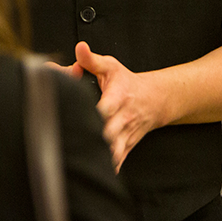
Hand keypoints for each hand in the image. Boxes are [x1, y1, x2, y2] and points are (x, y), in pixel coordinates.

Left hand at [74, 41, 169, 171]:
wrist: (153, 100)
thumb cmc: (127, 82)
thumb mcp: (110, 67)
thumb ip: (91, 59)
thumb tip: (79, 48)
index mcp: (117, 98)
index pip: (104, 110)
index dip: (92, 116)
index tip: (75, 118)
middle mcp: (122, 120)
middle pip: (107, 135)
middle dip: (91, 139)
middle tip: (68, 144)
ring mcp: (125, 136)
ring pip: (113, 153)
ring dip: (99, 157)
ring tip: (78, 161)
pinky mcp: (125, 148)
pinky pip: (117, 162)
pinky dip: (106, 168)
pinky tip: (90, 172)